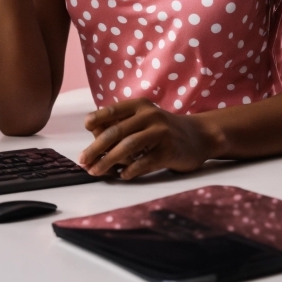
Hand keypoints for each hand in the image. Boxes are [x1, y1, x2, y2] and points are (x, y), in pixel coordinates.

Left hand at [79, 98, 216, 179]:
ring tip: (96, 171)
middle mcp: (150, 116)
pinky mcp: (169, 151)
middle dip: (96, 148)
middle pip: (116, 131)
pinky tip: (122, 175)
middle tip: (83, 160)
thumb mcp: (144, 120)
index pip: (113, 110)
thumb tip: (94, 139)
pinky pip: (144, 162)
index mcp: (140, 106)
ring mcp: (161, 133)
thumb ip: (122, 125)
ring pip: (127, 147)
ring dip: (108, 161)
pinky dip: (130, 170)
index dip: (97, 119)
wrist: (198, 136)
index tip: (86, 128)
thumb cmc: (162, 130)